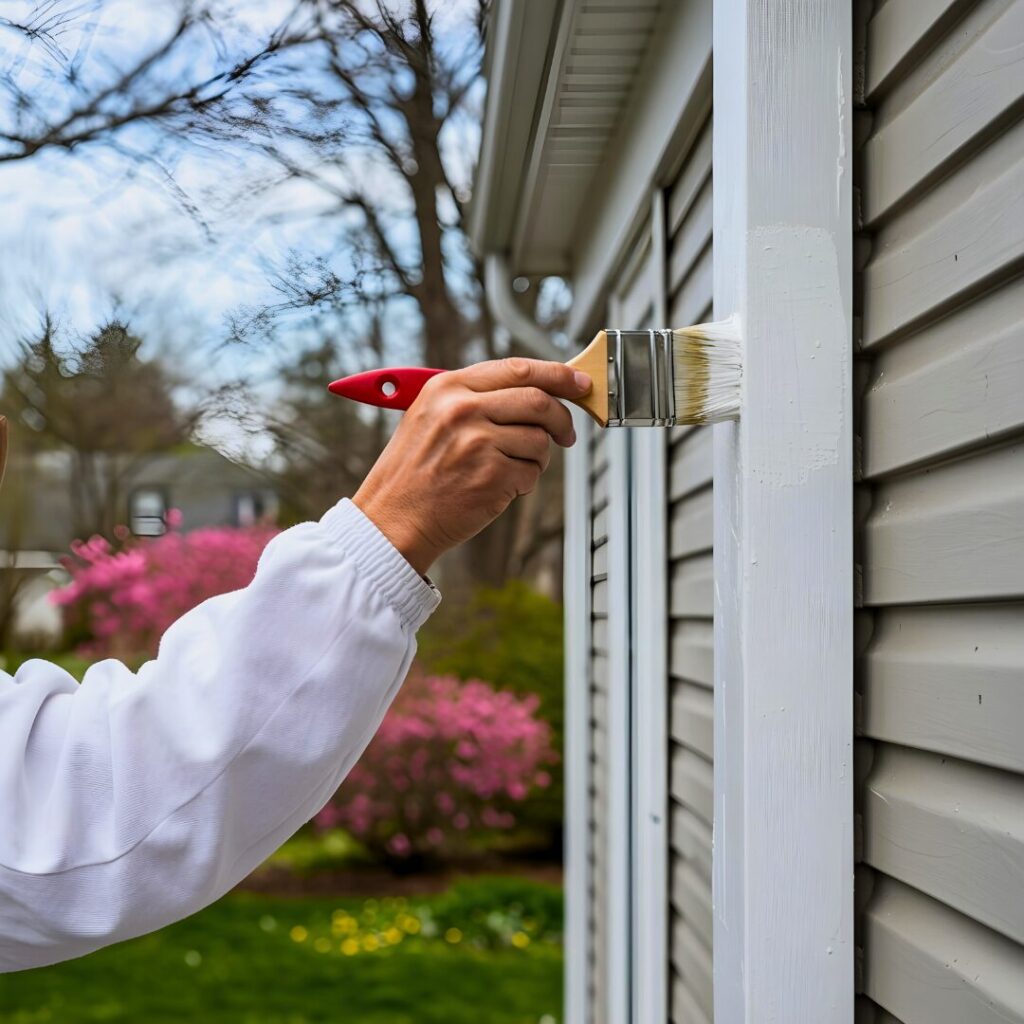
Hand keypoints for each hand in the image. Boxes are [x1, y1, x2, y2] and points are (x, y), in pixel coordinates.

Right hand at [353, 358, 590, 573]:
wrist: (393, 520)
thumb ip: (477, 398)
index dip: (557, 375)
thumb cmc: (414, 473)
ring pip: (540, 439)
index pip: (518, 369)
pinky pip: (532, 473)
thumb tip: (537, 390)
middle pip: (539, 400)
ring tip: (512, 469)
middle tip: (566, 434)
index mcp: (448, 387)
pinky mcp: (491, 476)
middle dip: (562, 419)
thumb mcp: (431, 417)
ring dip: (538, 457)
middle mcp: (463, 409)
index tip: (579, 383)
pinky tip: (498, 488)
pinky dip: (524, 482)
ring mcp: (478, 442)